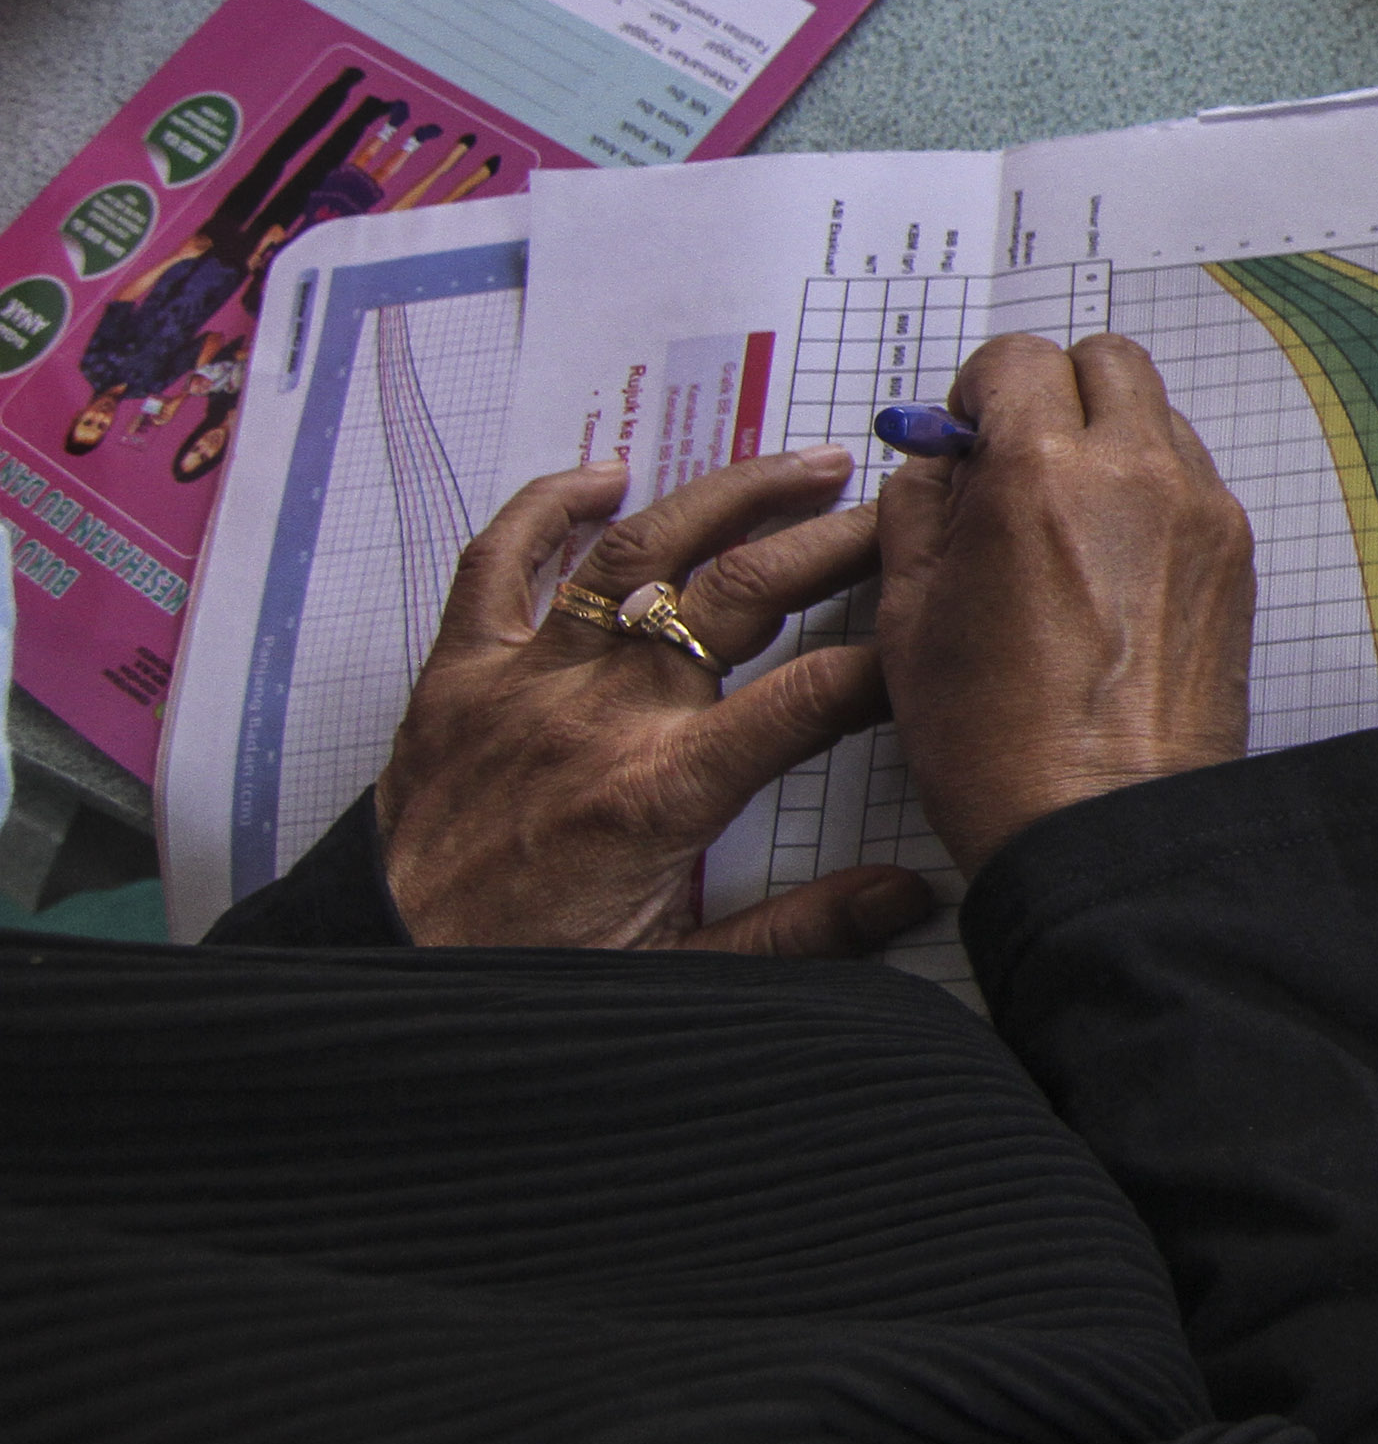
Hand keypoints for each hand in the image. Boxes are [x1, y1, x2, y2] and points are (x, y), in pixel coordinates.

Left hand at [376, 447, 924, 952]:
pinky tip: (606, 477)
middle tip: (892, 513)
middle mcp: (603, 714)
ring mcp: (528, 679)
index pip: (810, 696)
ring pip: (641, 552)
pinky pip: (500, 562)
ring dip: (729, 495)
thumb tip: (906, 893)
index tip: (927, 639)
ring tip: (803, 467)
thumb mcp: (679, 970)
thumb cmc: (531, 972)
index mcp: (665, 791)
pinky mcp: (462, 670)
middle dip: (832, 542)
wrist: (385, 976)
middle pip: (741, 593)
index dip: (885, 662)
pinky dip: (549, 506)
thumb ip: (801, 929)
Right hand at [872, 332, 1254, 874]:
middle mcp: (1135, 472)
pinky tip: (1111, 564)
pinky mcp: (1235, 555)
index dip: (980, 391)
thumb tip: (941, 458)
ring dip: (1109, 438)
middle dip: (1055, 390)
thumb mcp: (909, 613)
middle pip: (1107, 361)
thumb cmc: (996, 740)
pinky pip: (1192, 480)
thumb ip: (920, 505)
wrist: (1104, 823)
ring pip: (1157, 415)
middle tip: (1018, 455)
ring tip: (1066, 520)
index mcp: (1041, 472)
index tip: (966, 435)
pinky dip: (1151, 491)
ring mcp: (1200, 510)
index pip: (1018, 358)